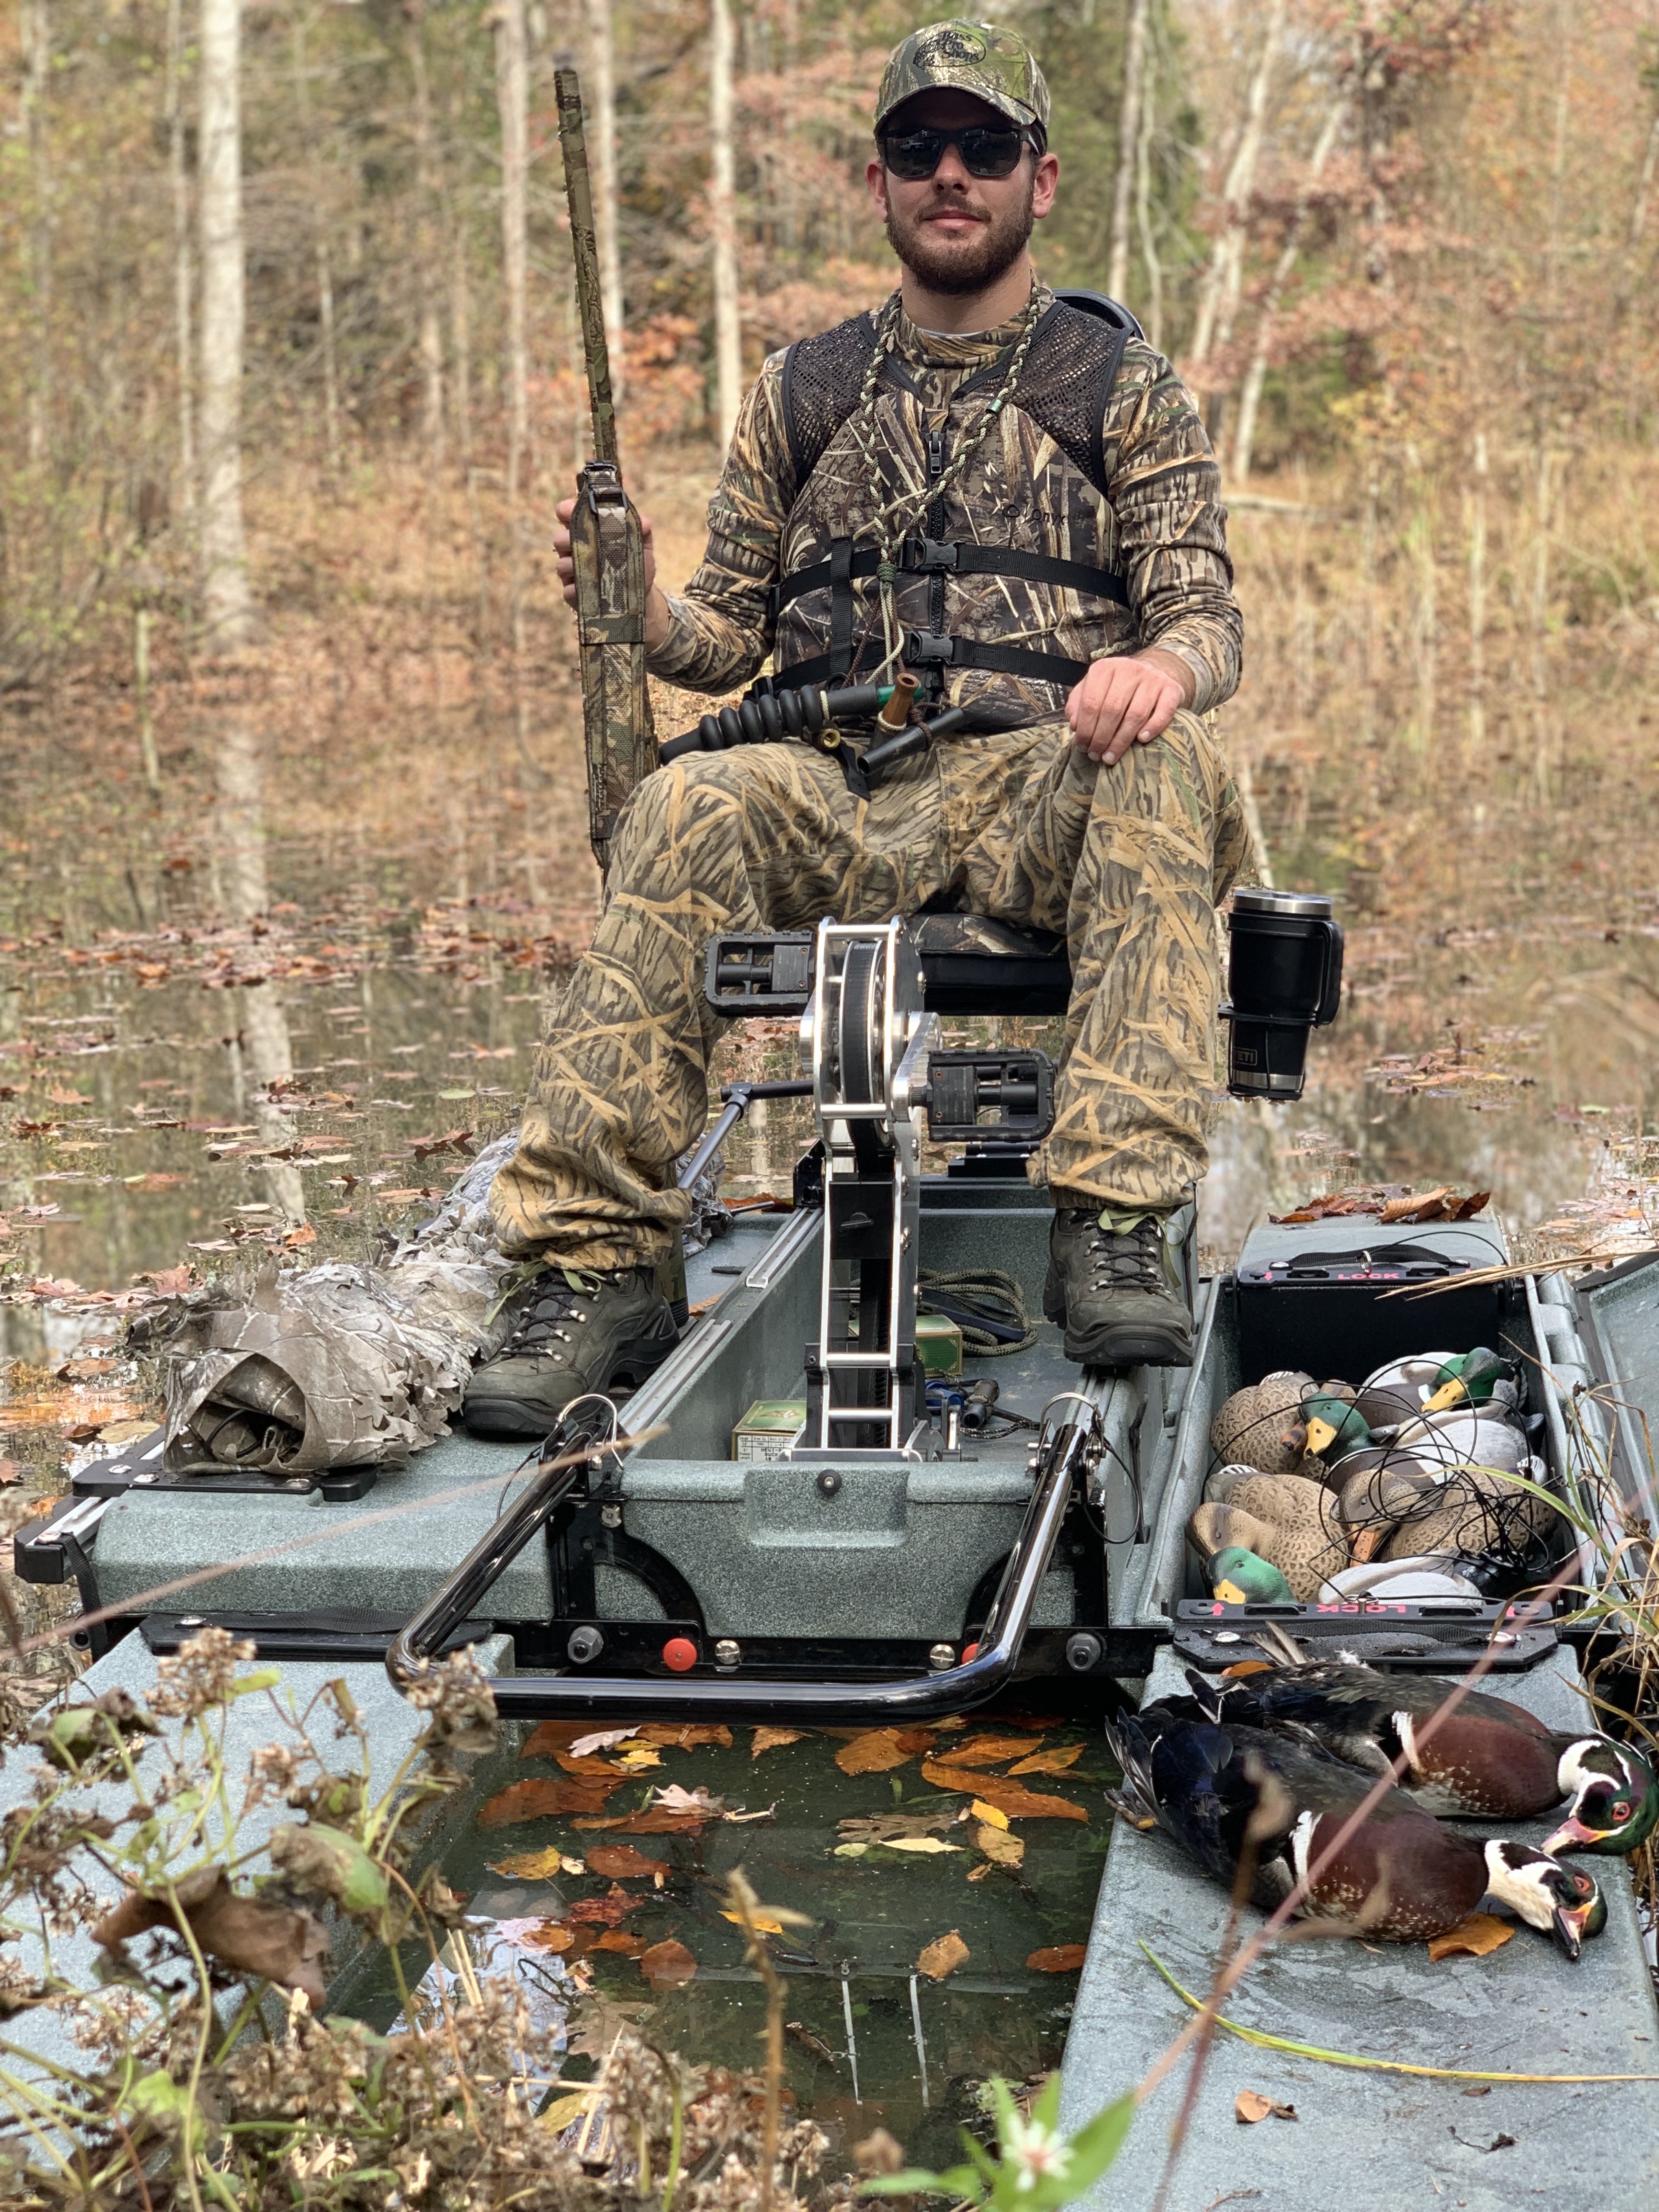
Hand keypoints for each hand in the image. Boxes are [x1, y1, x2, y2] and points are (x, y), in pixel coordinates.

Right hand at [553, 486, 657, 609]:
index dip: (565, 510)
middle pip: (559, 538)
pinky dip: (575, 590)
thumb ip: (640, 531)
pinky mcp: (574, 594)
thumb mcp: (641, 546)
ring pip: (561, 564)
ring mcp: (572, 573)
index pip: (568, 515)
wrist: (639, 595)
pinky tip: (589, 590)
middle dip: (567, 538)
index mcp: (587, 533)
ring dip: (573, 565)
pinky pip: (567, 591)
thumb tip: (645, 523)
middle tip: (581, 542)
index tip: (569, 511)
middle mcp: (575, 550)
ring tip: (592, 569)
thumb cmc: (635, 564)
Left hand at [1065, 651, 1191, 764]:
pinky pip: (1164, 711)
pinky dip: (1154, 727)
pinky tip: (1142, 740)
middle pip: (1112, 709)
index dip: (1085, 728)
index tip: (1083, 747)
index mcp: (1105, 668)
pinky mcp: (1172, 689)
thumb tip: (1075, 725)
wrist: (1152, 671)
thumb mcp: (1093, 689)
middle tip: (1096, 755)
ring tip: (1111, 757)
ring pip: (1135, 714)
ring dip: (1121, 740)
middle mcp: (1129, 669)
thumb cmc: (1116, 687)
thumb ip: (1078, 704)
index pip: (1091, 702)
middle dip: (1101, 737)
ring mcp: (1152, 678)